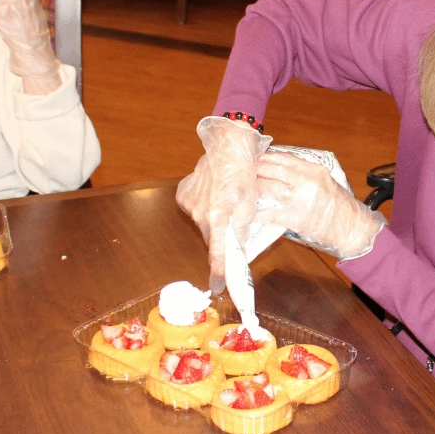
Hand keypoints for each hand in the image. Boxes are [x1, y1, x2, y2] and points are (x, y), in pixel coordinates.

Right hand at [176, 116, 270, 292]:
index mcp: (219, 219)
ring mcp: (189, 204)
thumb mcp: (251, 205)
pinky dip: (202, 204)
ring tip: (225, 200)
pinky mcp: (184, 193)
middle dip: (221, 236)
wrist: (229, 146)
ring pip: (203, 222)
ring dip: (212, 218)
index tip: (218, 287)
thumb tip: (236, 251)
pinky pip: (193, 207)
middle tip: (232, 222)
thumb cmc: (245, 174)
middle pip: (211, 237)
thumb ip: (241, 230)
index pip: (217, 255)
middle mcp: (200, 215)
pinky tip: (213, 193)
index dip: (219, 274)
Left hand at [255, 151, 384, 260]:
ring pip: (266, 188)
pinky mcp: (293, 218)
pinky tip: (247, 212)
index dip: (266, 157)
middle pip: (271, 170)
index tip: (255, 158)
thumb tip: (281, 171)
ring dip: (252, 189)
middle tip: (243, 173)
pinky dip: (256, 212)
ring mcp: (298, 199)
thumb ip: (305, 175)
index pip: (283, 158)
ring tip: (242, 190)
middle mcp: (304, 181)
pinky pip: (268, 212)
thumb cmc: (341, 207)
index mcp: (313, 170)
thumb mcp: (326, 182)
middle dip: (255, 171)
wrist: (352, 229)